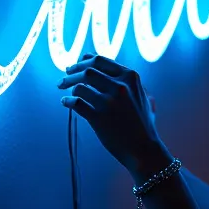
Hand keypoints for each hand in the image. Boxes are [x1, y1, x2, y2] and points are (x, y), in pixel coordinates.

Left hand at [58, 54, 164, 174]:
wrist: (144, 149)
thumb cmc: (142, 123)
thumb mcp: (142, 95)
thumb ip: (127, 81)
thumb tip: (105, 69)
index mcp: (130, 77)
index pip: (100, 60)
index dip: (84, 61)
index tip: (76, 64)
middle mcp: (120, 86)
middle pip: (87, 70)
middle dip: (72, 71)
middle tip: (64, 76)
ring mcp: (109, 102)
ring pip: (80, 86)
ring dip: (69, 86)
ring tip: (64, 90)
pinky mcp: (98, 117)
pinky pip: (76, 103)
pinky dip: (67, 101)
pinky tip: (65, 102)